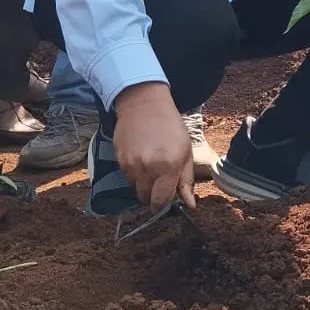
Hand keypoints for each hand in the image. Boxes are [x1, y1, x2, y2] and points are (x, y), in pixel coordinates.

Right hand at [113, 82, 196, 211]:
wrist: (144, 104)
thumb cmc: (171, 127)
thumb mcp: (186, 152)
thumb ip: (186, 181)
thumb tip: (191, 206)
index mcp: (169, 167)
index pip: (161, 202)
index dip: (163, 204)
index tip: (166, 198)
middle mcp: (148, 169)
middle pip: (146, 199)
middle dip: (153, 194)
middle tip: (160, 179)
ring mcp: (131, 165)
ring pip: (135, 189)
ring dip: (143, 184)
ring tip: (151, 164)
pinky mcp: (119, 160)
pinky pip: (127, 178)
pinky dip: (134, 174)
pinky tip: (141, 157)